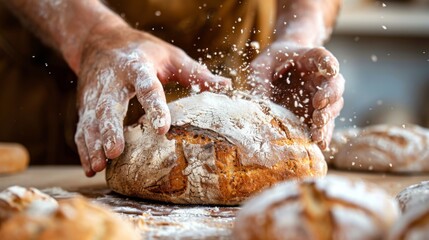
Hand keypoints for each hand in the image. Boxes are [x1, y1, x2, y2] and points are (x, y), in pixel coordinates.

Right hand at [74, 25, 230, 176]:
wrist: (99, 40)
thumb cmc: (141, 50)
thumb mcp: (169, 55)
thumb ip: (195, 72)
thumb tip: (226, 86)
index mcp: (137, 66)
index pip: (147, 87)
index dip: (154, 107)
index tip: (162, 128)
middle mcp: (112, 81)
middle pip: (109, 105)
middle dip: (110, 129)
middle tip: (115, 151)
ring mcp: (95, 93)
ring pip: (92, 120)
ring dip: (94, 143)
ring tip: (99, 166)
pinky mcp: (85, 104)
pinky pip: (82, 127)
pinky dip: (84, 147)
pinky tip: (90, 167)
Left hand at [250, 41, 343, 149]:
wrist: (272, 74)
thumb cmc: (269, 65)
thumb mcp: (260, 68)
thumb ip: (259, 80)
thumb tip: (257, 104)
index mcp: (308, 59)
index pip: (321, 57)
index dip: (327, 62)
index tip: (330, 68)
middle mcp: (320, 78)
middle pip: (334, 83)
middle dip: (329, 95)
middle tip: (318, 106)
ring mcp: (321, 96)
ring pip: (334, 106)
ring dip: (327, 118)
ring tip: (317, 131)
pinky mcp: (317, 113)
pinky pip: (326, 124)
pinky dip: (324, 134)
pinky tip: (320, 144)